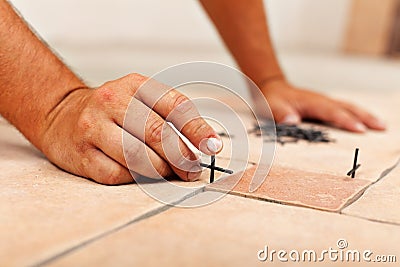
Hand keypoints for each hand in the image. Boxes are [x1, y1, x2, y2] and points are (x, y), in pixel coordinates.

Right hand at [40, 73, 222, 184]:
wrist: (62, 115)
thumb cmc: (113, 112)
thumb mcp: (139, 100)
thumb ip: (169, 118)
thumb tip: (202, 148)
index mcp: (135, 85)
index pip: (175, 105)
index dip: (197, 129)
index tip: (213, 147)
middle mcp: (112, 101)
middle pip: (157, 133)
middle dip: (181, 157)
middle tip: (191, 170)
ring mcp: (93, 127)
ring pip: (138, 157)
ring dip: (160, 170)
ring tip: (168, 173)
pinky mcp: (81, 154)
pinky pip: (117, 174)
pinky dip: (135, 178)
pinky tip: (139, 174)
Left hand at [260, 79, 385, 132]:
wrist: (272, 88)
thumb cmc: (272, 99)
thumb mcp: (271, 107)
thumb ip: (280, 114)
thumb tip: (292, 121)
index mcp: (311, 102)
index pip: (331, 112)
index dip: (345, 121)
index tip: (359, 130)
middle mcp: (321, 100)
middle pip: (347, 107)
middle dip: (364, 117)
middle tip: (381, 127)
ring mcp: (324, 102)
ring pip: (349, 107)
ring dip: (365, 115)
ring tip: (381, 126)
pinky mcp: (324, 105)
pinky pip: (344, 108)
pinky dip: (357, 114)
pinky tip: (366, 122)